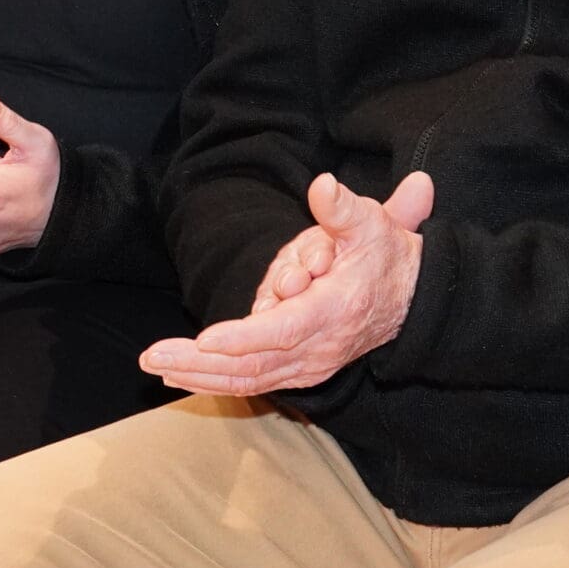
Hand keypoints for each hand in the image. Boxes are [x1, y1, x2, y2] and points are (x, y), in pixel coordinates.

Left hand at [140, 171, 434, 396]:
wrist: (414, 302)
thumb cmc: (385, 256)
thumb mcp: (372, 223)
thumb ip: (343, 208)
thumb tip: (322, 186)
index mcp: (335, 310)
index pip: (284, 330)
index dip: (243, 336)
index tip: (206, 338)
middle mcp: (320, 346)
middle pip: (254, 363)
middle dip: (201, 363)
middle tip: (154, 358)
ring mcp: (310, 364)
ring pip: (248, 378)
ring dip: (200, 375)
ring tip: (155, 365)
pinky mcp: (301, 370)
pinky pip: (254, 381)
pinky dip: (217, 381)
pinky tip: (181, 376)